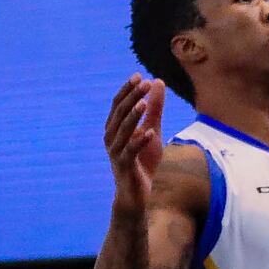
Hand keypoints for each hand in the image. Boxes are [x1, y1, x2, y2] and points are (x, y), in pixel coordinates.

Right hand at [104, 75, 164, 210]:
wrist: (139, 192)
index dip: (128, 90)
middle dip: (132, 98)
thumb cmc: (144, 160)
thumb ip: (154, 109)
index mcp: (115, 127)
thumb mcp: (153, 130)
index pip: (119, 104)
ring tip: (144, 104)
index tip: (139, 76)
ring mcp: (116, 152)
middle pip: (119, 113)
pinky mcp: (124, 166)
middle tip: (145, 84)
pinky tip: (150, 133)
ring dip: (133, 116)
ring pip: (122, 131)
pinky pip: (130, 151)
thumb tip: (157, 82)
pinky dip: (139, 142)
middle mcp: (111, 137)